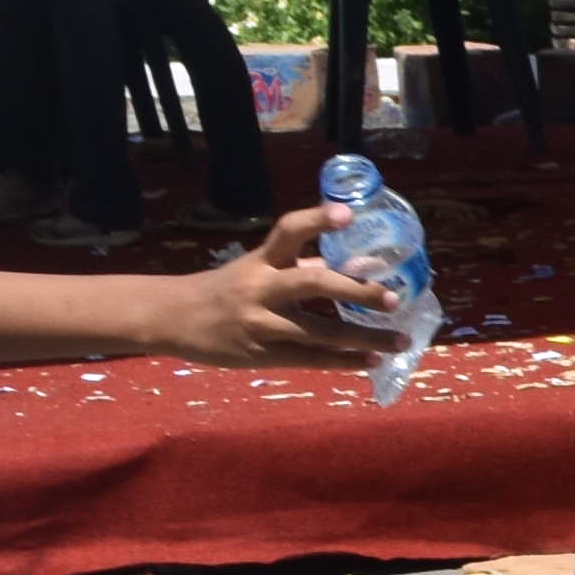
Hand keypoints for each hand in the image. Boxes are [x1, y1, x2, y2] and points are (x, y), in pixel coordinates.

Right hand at [147, 206, 381, 370]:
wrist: (173, 318)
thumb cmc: (229, 289)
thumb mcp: (260, 268)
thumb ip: (307, 266)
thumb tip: (364, 264)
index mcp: (262, 260)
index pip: (288, 232)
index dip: (317, 221)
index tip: (348, 213)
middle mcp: (262, 288)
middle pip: (313, 283)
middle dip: (356, 290)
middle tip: (393, 298)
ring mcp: (261, 323)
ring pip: (320, 331)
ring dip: (364, 337)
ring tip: (401, 339)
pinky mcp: (262, 354)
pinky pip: (311, 360)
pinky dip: (345, 361)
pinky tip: (373, 360)